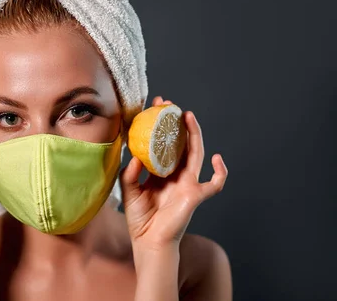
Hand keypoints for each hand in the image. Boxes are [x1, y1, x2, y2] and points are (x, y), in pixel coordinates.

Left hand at [120, 96, 227, 250]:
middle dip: (176, 125)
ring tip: (188, 116)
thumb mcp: (128, 190)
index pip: (161, 145)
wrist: (149, 241)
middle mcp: (175, 175)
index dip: (158, 128)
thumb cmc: (139, 218)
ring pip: (195, 154)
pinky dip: (220, 172)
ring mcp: (187, 183)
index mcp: (160, 173)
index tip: (153, 109)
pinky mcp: (195, 195)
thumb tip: (135, 154)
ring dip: (194, 135)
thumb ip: (130, 173)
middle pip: (179, 144)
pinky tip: (217, 158)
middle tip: (170, 106)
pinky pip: (214, 184)